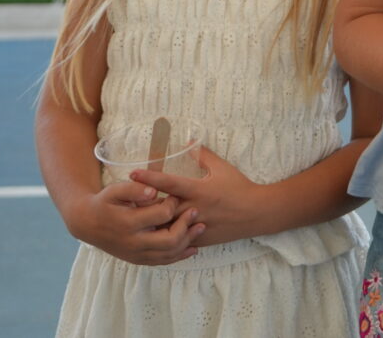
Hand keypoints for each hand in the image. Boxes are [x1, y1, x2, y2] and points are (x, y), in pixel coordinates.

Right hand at [68, 178, 203, 265]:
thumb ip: (134, 189)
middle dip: (186, 225)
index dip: (173, 204)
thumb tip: (154, 191)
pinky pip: (163, 261)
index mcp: (128, 223)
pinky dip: (179, 255)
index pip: (161, 215)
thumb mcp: (114, 190)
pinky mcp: (138, 260)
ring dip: (188, 241)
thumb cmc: (104, 203)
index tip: (175, 195)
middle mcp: (133, 243)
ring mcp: (136, 254)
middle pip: (169, 240)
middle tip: (195, 211)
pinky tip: (192, 248)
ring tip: (200, 227)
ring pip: (169, 254)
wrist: (87, 224)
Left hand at [131, 148, 269, 246]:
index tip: (133, 173)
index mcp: (198, 190)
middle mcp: (194, 208)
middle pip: (161, 208)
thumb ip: (204, 156)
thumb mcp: (223, 168)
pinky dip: (165, 236)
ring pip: (166, 227)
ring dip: (151, 223)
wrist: (256, 213)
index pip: (169, 182)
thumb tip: (189, 142)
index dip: (150, 177)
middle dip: (143, 205)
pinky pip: (177, 240)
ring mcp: (196, 225)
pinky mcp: (199, 238)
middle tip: (126, 201)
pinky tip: (153, 234)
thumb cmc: (239, 187)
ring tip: (133, 220)